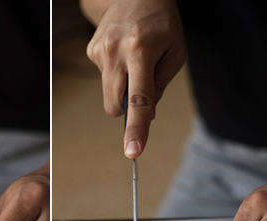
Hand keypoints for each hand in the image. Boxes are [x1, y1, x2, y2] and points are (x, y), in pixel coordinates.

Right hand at [83, 0, 184, 157]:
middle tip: (142, 86)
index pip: (139, 99)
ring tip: (134, 59)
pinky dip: (116, 73)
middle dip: (126, 108)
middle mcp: (116, 52)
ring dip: (123, 87)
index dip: (136, 128)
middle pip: (115, 104)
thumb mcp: (175, 53)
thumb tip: (145, 115)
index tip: (132, 151)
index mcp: (142, 51)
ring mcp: (99, 51)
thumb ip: (160, 87)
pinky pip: (104, 78)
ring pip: (109, 93)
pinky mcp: (91, 51)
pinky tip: (122, 52)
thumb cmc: (161, 23)